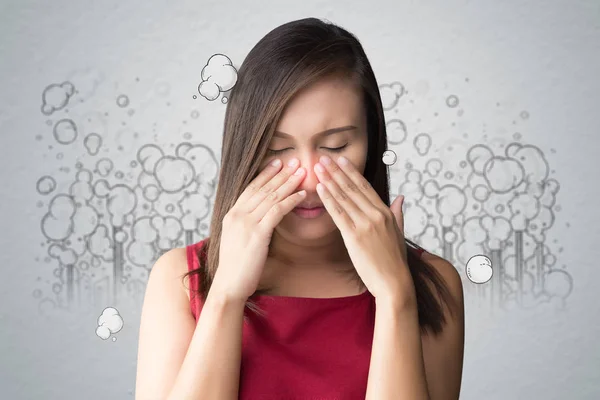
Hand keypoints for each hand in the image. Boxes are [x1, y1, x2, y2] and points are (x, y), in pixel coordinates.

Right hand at [212, 158, 306, 302]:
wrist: (229, 285)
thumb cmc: (236, 266)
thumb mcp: (238, 239)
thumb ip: (247, 225)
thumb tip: (261, 218)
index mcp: (232, 214)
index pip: (251, 188)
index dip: (266, 174)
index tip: (278, 162)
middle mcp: (237, 214)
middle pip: (263, 188)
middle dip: (281, 173)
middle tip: (296, 160)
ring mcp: (246, 223)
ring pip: (271, 196)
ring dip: (289, 183)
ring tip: (303, 172)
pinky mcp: (258, 233)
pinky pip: (277, 211)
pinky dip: (291, 200)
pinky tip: (302, 194)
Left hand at [313, 155, 414, 302]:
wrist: (394, 283)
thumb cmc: (395, 262)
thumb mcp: (399, 233)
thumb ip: (398, 214)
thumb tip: (400, 198)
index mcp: (386, 213)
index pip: (365, 187)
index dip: (351, 172)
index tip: (341, 160)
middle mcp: (376, 214)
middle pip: (352, 188)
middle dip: (336, 171)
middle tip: (323, 158)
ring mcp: (366, 224)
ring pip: (344, 198)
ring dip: (329, 180)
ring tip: (318, 168)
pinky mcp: (355, 236)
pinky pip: (338, 214)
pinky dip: (328, 199)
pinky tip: (320, 189)